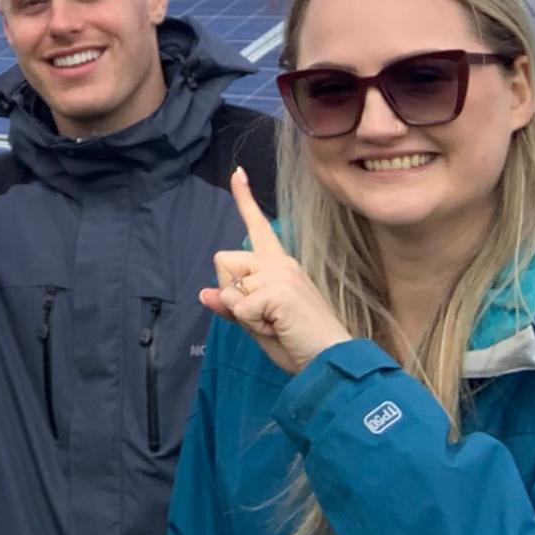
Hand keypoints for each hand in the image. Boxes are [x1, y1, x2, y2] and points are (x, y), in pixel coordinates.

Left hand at [200, 168, 352, 375]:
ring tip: (273, 323)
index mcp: (280, 265)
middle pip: (224, 260)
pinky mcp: (279, 289)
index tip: (237, 172)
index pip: (258, 227)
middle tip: (262, 316)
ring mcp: (281, 273)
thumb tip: (204, 293)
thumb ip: (232, 307)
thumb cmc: (298, 343)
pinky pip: (238, 305)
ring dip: (241, 311)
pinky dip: (250, 323)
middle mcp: (281, 262)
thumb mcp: (257, 324)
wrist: (330, 362)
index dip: (244, 199)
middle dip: (230, 291)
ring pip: (228, 285)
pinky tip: (277, 327)